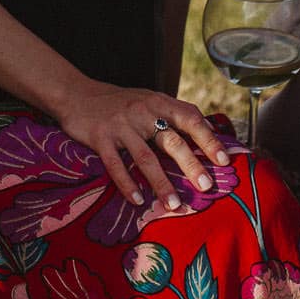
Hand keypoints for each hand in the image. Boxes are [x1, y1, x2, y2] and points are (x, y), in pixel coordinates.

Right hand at [56, 84, 231, 210]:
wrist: (75, 93)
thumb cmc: (119, 102)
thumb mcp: (149, 99)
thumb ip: (174, 113)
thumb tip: (209, 132)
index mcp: (158, 102)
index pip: (189, 118)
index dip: (208, 139)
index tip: (224, 160)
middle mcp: (142, 112)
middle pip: (171, 140)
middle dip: (191, 165)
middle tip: (207, 186)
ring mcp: (120, 125)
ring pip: (145, 157)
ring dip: (161, 183)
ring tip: (174, 204)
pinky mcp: (100, 137)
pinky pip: (115, 165)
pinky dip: (127, 184)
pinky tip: (137, 200)